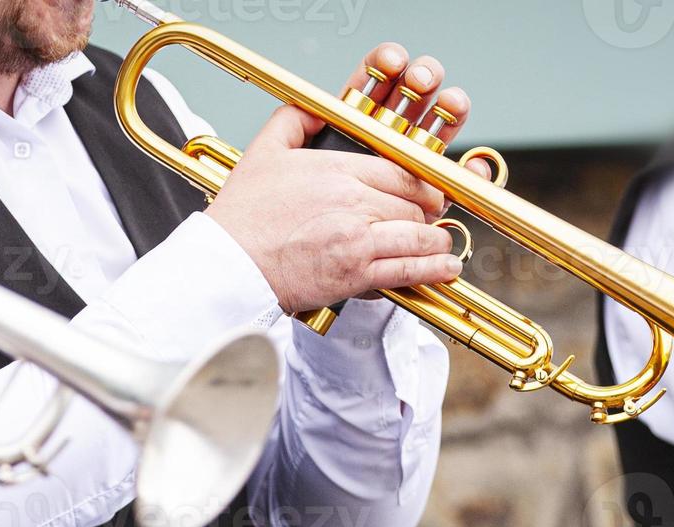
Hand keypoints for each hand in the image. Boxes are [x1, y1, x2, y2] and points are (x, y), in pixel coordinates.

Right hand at [204, 45, 482, 314]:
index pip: (402, 170)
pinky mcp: (356, 273)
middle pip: (415, 202)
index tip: (427, 190)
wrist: (229, 264)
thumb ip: (293, 120)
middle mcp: (353, 201)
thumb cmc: (243, 215)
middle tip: (430, 218)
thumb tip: (315, 106)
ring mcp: (358, 238)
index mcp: (337, 169)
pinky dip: (433, 268)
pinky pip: (409, 268)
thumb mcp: (263, 151)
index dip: (422, 182)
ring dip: (434, 240)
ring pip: (419, 234)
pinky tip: (444, 267)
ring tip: (438, 244)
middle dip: (427, 211)